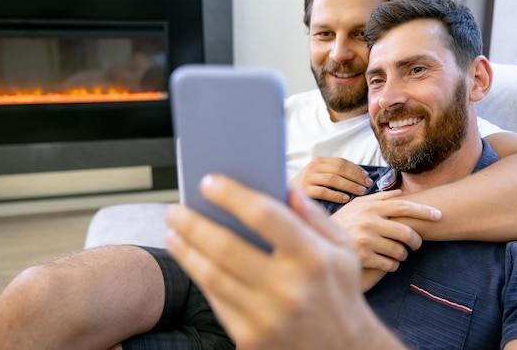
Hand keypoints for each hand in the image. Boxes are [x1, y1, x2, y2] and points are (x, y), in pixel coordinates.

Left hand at [166, 174, 391, 349]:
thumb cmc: (339, 292)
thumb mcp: (343, 249)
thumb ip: (315, 216)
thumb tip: (286, 186)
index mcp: (313, 258)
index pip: (264, 215)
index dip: (231, 195)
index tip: (208, 182)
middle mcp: (289, 289)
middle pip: (226, 247)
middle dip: (193, 224)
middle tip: (175, 210)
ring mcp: (268, 319)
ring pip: (212, 277)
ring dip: (187, 251)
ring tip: (174, 233)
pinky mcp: (252, 341)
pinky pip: (216, 303)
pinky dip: (200, 278)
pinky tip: (192, 261)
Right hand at [290, 156, 373, 202]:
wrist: (283, 195)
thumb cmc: (307, 188)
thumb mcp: (318, 175)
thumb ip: (334, 174)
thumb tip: (360, 178)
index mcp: (318, 161)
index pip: (342, 162)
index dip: (356, 169)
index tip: (367, 177)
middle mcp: (313, 166)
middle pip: (339, 169)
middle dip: (356, 177)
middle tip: (367, 185)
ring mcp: (308, 178)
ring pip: (333, 179)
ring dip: (350, 186)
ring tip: (360, 192)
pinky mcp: (304, 190)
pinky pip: (324, 192)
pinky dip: (336, 195)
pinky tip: (346, 199)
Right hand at [330, 190, 441, 273]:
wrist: (320, 242)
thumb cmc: (343, 223)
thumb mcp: (357, 205)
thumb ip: (379, 198)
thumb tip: (400, 193)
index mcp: (371, 207)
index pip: (404, 207)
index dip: (424, 212)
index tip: (439, 215)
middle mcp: (369, 221)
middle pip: (406, 233)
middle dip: (416, 242)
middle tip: (416, 245)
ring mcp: (366, 239)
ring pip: (400, 251)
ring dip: (403, 255)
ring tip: (397, 255)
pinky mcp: (363, 257)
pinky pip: (390, 265)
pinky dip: (393, 266)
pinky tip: (388, 263)